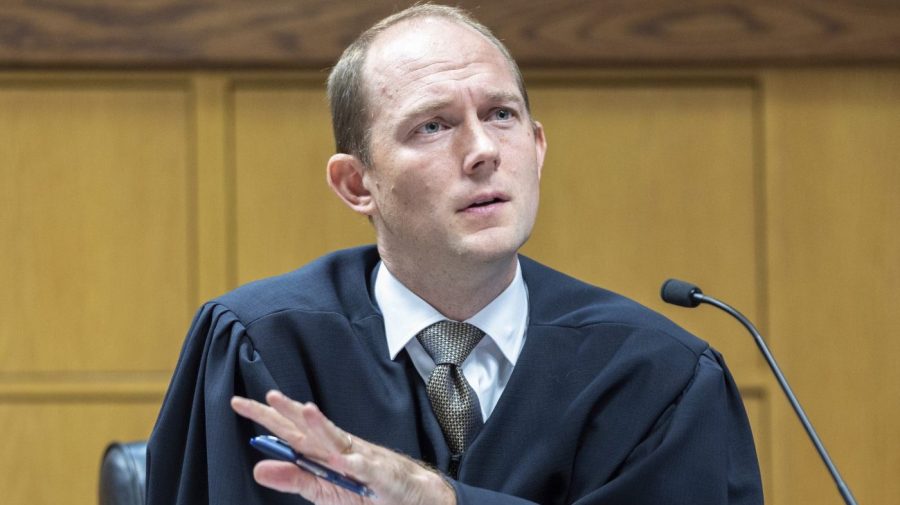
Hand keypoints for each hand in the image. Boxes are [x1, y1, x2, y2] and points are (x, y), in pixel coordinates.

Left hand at [231, 390, 455, 504]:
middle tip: (267, 397)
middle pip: (308, 429)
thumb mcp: (322, 490)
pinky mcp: (379, 474)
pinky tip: (347, 460)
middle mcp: (337, 449)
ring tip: (306, 412)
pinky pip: (367, 470)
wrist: (409, 495)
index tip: (239, 403)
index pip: (287, 432)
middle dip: (289, 412)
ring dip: (323, 426)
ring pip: (338, 441)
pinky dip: (358, 464)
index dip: (265, 417)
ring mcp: (358, 459)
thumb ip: (293, 478)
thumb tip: (259, 467)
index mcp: (320, 453)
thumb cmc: (365, 490)